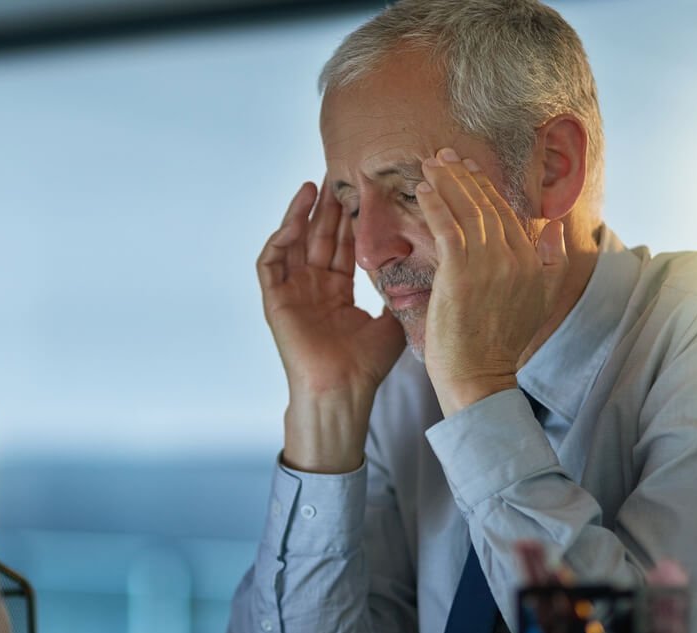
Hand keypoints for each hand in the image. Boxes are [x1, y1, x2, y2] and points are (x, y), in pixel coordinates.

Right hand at [257, 181, 405, 471]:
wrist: (344, 392)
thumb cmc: (366, 366)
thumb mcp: (391, 320)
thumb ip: (399, 292)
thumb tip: (425, 266)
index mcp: (337, 294)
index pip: (341, 247)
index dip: (350, 221)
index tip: (363, 193)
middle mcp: (313, 289)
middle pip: (318, 238)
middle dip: (328, 208)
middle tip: (339, 175)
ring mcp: (292, 294)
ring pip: (292, 243)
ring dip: (300, 214)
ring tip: (313, 186)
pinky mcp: (274, 301)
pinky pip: (270, 263)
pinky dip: (280, 239)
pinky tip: (294, 219)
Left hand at [416, 148, 568, 415]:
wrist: (480, 377)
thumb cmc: (501, 343)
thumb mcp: (539, 300)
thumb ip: (551, 259)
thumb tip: (556, 224)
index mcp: (534, 261)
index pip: (507, 214)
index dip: (486, 188)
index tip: (467, 168)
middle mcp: (516, 257)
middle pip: (487, 206)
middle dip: (464, 176)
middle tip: (444, 155)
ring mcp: (489, 263)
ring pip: (467, 211)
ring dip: (447, 183)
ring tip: (430, 165)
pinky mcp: (461, 272)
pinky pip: (447, 227)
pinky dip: (435, 204)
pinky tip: (423, 190)